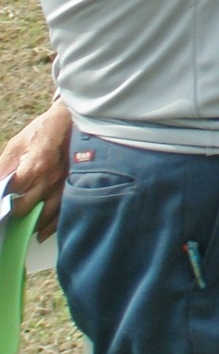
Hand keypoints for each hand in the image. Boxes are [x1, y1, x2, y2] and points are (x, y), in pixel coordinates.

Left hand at [0, 99, 71, 240]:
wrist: (74, 119)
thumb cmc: (43, 130)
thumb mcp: (18, 144)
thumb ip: (4, 167)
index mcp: (35, 166)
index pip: (12, 194)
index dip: (2, 200)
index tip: (0, 202)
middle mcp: (51, 179)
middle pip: (26, 208)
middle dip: (14, 211)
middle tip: (9, 211)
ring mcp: (65, 185)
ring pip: (45, 215)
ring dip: (31, 223)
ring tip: (22, 227)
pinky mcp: (75, 186)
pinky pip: (63, 213)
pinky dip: (51, 227)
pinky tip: (42, 233)